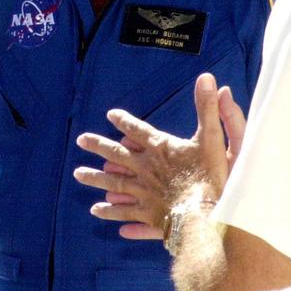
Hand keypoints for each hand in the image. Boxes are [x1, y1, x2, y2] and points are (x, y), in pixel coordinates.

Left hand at [73, 73, 244, 239]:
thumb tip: (206, 77)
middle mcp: (145, 167)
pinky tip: (95, 210)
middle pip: (116, 154)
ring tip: (78, 174)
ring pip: (112, 182)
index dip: (124, 121)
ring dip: (94, 177)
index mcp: (159, 148)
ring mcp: (142, 191)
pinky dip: (108, 211)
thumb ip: (207, 107)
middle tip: (81, 140)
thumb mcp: (212, 136)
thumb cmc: (209, 175)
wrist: (203, 213)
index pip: (137, 130)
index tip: (110, 115)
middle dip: (98, 145)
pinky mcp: (145, 213)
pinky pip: (122, 211)